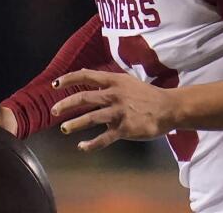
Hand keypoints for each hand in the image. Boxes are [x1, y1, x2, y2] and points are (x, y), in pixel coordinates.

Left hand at [51, 68, 177, 151]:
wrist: (168, 108)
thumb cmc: (146, 95)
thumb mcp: (126, 81)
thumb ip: (107, 81)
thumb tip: (86, 76)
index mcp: (114, 81)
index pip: (86, 76)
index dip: (69, 79)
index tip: (55, 85)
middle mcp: (114, 94)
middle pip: (84, 97)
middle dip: (66, 104)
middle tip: (54, 111)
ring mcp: (119, 112)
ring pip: (91, 118)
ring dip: (74, 124)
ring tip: (64, 128)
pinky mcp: (124, 128)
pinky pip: (104, 138)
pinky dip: (91, 144)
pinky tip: (82, 147)